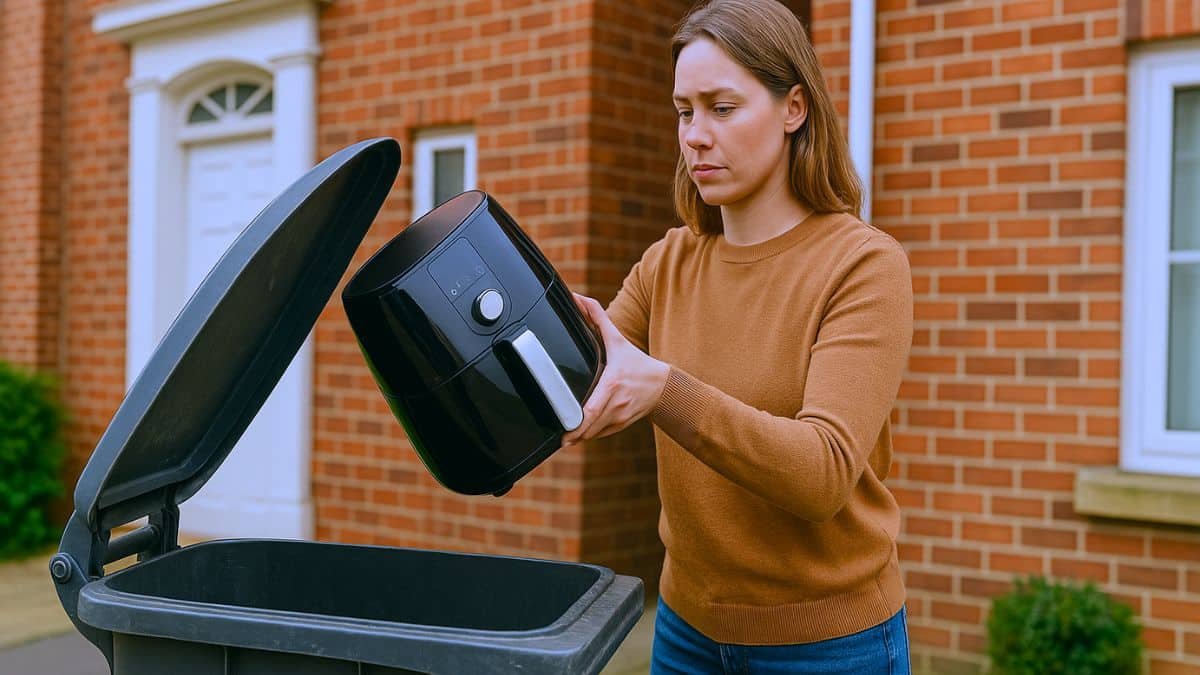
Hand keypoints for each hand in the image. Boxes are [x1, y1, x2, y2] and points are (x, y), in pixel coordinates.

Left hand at [561, 293, 669, 444]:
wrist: (663, 385)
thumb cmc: (636, 362)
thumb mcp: (617, 340)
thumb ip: (597, 317)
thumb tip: (578, 298)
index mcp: (612, 384)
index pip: (591, 410)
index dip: (576, 424)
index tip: (563, 430)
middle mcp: (616, 404)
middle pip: (589, 427)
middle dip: (573, 434)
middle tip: (559, 437)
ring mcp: (620, 417)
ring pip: (594, 434)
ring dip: (580, 436)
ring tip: (566, 436)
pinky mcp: (621, 425)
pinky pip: (600, 435)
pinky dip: (590, 434)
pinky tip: (581, 432)